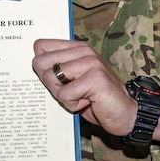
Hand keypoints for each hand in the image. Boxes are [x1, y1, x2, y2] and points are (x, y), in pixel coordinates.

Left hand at [30, 39, 159, 145]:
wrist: (127, 114)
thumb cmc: (96, 99)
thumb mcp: (72, 80)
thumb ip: (56, 70)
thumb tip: (32, 64)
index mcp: (77, 47)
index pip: (40, 46)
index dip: (42, 68)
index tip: (58, 79)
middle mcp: (83, 51)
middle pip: (40, 63)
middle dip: (50, 83)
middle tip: (71, 90)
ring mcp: (90, 62)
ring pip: (51, 78)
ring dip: (62, 95)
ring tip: (81, 96)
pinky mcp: (95, 78)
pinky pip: (64, 95)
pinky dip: (72, 105)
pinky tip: (88, 102)